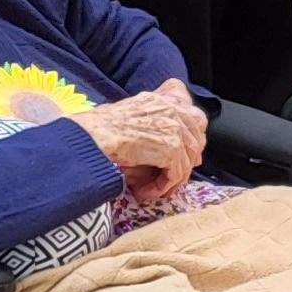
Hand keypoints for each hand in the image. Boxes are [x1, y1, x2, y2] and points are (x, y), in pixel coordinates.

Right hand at [69, 80, 202, 200]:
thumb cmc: (100, 127)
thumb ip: (151, 119)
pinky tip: (147, 192)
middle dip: (190, 157)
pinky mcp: (171, 148)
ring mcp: (174, 128)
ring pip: (187, 160)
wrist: (94, 136)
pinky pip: (176, 174)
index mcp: (162, 100)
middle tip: (175, 175)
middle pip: (197, 136)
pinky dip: (162, 187)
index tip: (186, 151)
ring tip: (155, 189)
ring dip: (172, 179)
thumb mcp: (129, 112)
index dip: (192, 134)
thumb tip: (168, 142)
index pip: (192, 113)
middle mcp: (172, 110)